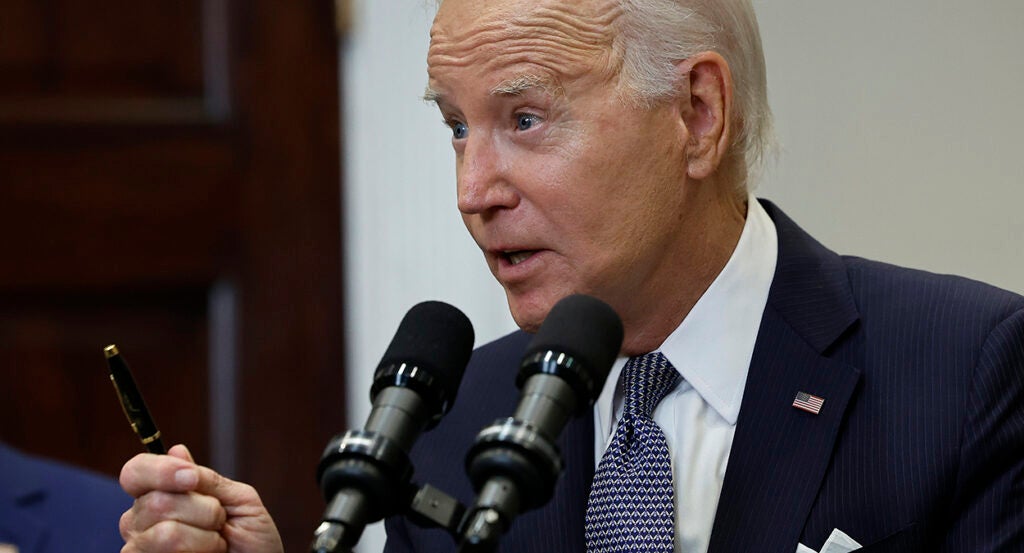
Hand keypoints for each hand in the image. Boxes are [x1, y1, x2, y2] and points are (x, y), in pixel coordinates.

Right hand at [119, 444, 283, 552]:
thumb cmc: (252, 541)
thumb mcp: (240, 501)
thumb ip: (207, 480)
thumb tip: (176, 450)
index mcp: (161, 496)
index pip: (136, 472)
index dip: (160, 470)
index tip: (191, 478)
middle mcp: (142, 522)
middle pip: (155, 502)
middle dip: (204, 510)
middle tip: (220, 523)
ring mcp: (141, 549)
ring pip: (164, 532)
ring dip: (204, 537)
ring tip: (217, 545)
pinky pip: (167, 552)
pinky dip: (201, 550)